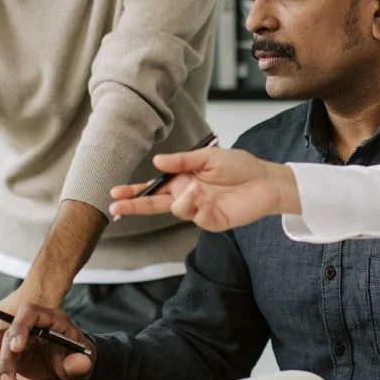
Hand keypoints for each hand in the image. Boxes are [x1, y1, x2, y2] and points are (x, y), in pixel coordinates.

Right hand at [0, 303, 94, 379]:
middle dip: (3, 355)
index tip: (16, 348)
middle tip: (4, 379)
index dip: (20, 327)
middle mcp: (33, 325)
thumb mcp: (83, 362)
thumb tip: (80, 363)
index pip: (30, 312)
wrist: (72, 365)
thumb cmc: (79, 358)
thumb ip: (80, 363)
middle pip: (8, 330)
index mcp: (52, 319)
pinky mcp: (12, 350)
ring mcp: (20, 336)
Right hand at [108, 147, 300, 231]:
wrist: (265, 180)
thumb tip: (157, 162)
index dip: (134, 192)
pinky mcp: (211, 222)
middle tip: (116, 208)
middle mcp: (186, 195)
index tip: (115, 194)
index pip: (153, 187)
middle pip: (155, 204)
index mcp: (182, 179)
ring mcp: (198, 210)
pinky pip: (196, 217)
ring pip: (176, 210)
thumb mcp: (209, 156)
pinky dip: (199, 208)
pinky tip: (209, 199)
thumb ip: (183, 161)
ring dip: (182, 200)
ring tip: (198, 189)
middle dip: (135, 206)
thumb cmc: (239, 166)